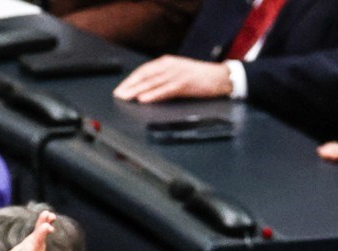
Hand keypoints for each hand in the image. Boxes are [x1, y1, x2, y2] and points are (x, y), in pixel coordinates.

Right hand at [0, 210, 52, 250]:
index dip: (40, 241)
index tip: (46, 227)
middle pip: (36, 247)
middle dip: (43, 231)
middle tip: (50, 215)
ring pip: (31, 245)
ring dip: (39, 231)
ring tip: (47, 216)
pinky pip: (22, 248)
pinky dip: (29, 238)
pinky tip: (36, 230)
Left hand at [113, 55, 231, 102]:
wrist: (219, 77)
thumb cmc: (199, 78)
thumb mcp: (178, 73)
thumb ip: (163, 78)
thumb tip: (145, 88)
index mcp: (167, 62)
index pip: (144, 70)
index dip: (130, 80)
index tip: (120, 88)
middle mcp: (170, 66)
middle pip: (145, 76)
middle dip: (130, 86)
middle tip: (118, 95)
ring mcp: (176, 74)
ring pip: (152, 83)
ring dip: (137, 91)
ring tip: (126, 98)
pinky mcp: (183, 84)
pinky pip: (165, 90)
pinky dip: (153, 95)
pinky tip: (144, 100)